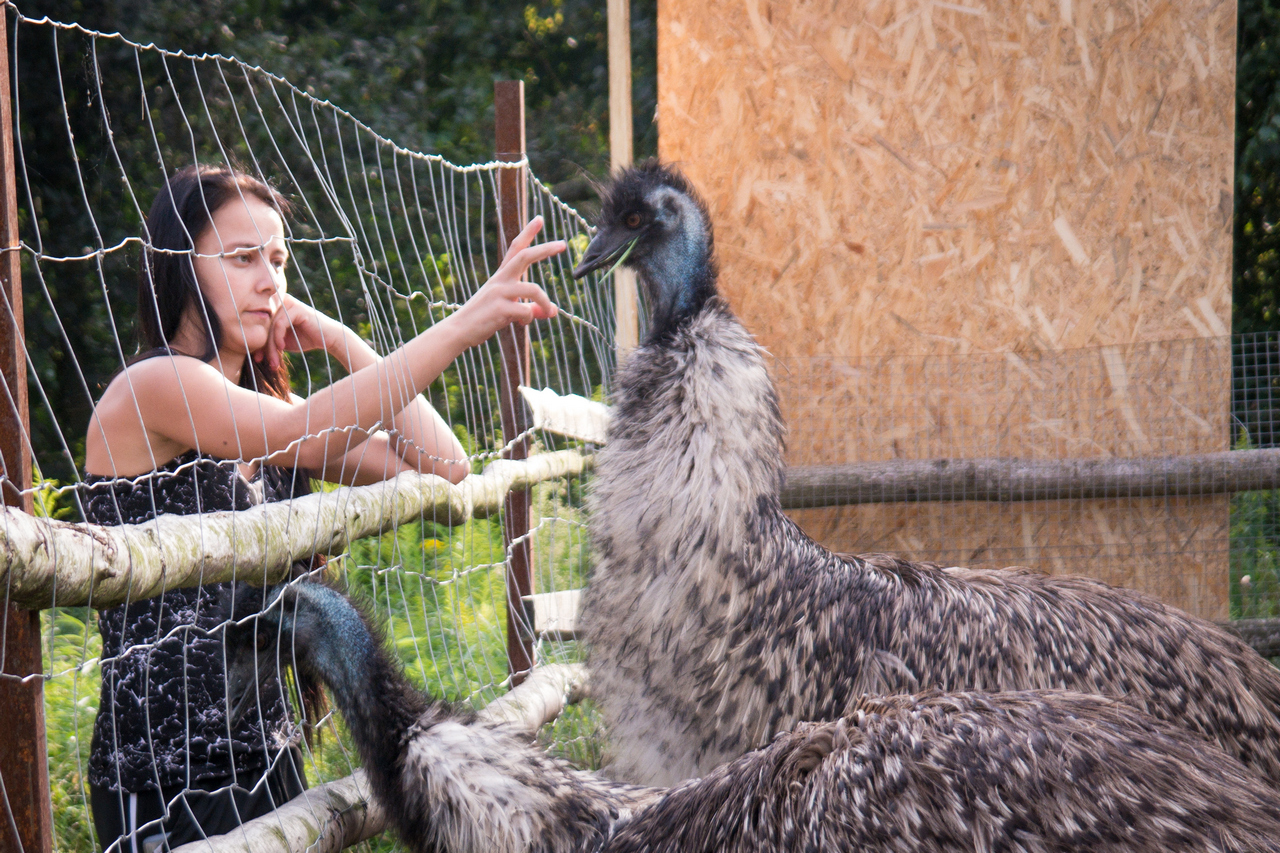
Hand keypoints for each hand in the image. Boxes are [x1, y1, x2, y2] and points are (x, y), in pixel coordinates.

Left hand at [259, 293, 344, 369]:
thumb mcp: (282, 341)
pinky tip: (281, 347)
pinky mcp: (295, 308)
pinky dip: (278, 337)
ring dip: (270, 346)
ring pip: (270, 326)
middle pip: (264, 326)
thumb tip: (249, 349)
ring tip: (274, 360)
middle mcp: (280, 302)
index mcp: (275, 308)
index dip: (257, 343)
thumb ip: (268, 340)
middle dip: (263, 346)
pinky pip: (280, 323)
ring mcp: (288, 303)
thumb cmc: (305, 339)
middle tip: (262, 361)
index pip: (260, 326)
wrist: (328, 339)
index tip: (257, 359)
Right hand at [449, 216, 563, 348]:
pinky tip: (522, 324)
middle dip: (544, 249)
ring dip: (545, 302)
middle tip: (562, 244)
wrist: (459, 330)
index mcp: (501, 276)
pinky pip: (526, 311)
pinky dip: (529, 318)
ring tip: (548, 312)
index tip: (539, 219)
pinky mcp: (499, 309)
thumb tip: (551, 311)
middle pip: (524, 256)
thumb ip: (530, 309)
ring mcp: (499, 293)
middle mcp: (500, 280)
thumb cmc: (483, 319)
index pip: (515, 249)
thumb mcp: (508, 311)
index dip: (527, 233)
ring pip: (533, 289)